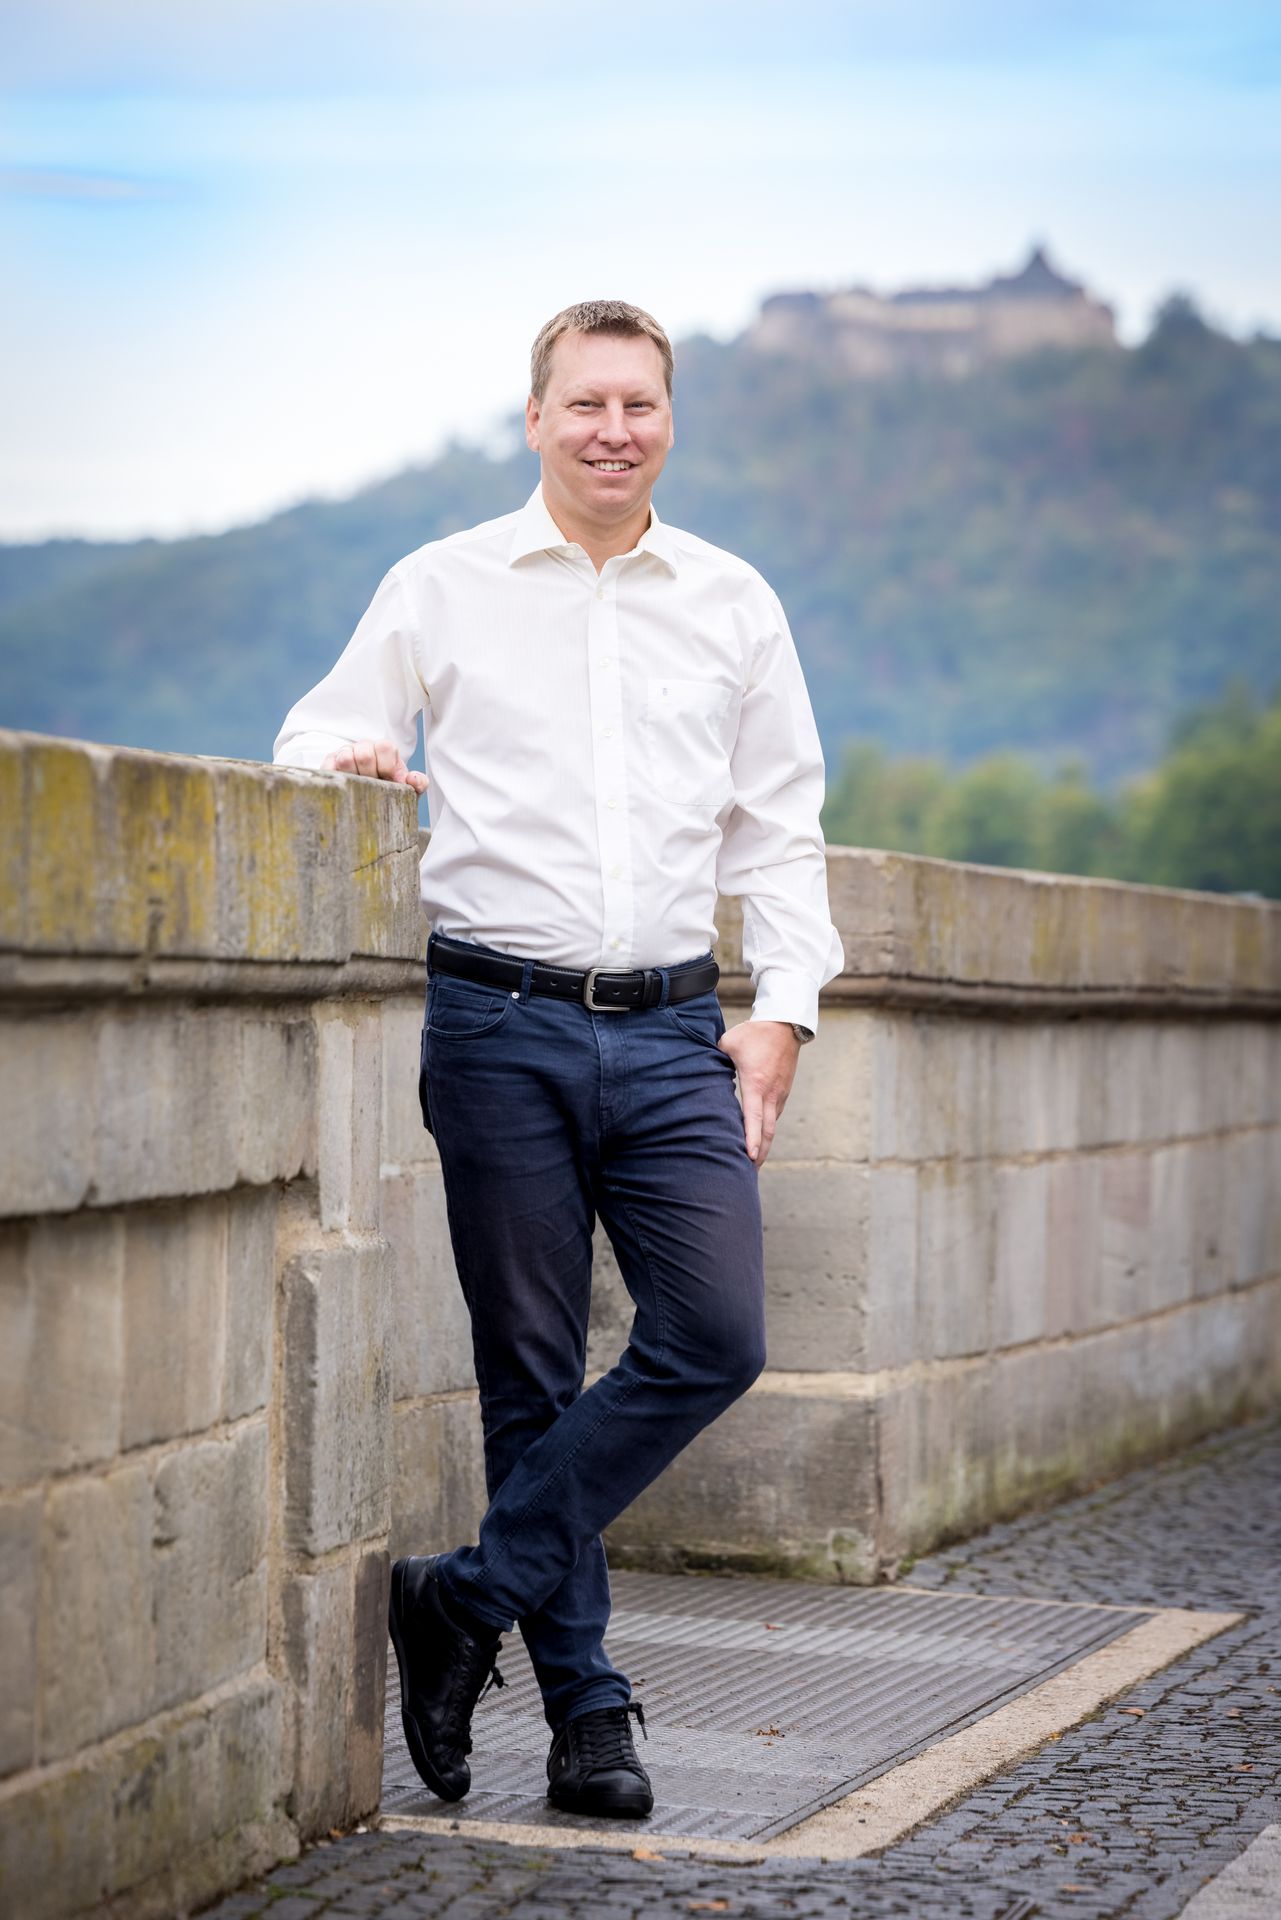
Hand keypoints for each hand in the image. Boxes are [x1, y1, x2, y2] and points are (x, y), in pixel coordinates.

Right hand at [321, 738, 428, 794]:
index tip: (388, 781)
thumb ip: (418, 784)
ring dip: (353, 777)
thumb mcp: (408, 791)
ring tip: (358, 789)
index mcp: (384, 750)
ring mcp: (345, 753)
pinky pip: (328, 767)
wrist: (369, 801)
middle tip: (372, 788)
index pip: (385, 747)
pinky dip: (336, 779)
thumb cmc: (390, 793)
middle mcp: (364, 747)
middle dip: (370, 775)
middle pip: (364, 754)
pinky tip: (345, 789)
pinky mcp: (329, 763)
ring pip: (345, 758)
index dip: (386, 767)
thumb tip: (412, 778)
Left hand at [717, 1019, 800, 1166]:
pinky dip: (767, 1132)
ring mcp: (780, 1094)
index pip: (754, 1117)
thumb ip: (713, 1061)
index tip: (748, 1158)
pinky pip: (774, 1117)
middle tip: (749, 1175)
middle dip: (758, 1155)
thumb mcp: (728, 1044)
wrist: (785, 1023)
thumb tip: (699, 1075)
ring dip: (763, 1146)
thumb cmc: (754, 1033)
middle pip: (767, 1132)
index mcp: (756, 1084)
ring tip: (752, 1164)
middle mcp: (771, 1094)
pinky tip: (759, 1141)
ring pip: (772, 1127)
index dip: (750, 1139)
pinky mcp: (783, 1092)